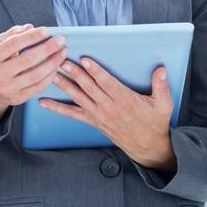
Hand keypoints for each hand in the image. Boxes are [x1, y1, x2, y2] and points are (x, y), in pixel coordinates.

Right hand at [0, 24, 66, 138]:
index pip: (13, 44)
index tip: (47, 31)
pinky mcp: (17, 98)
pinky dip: (49, 76)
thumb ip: (11, 35)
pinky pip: (37, 87)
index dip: (31, 37)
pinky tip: (56, 67)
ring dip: (52, 63)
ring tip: (62, 53)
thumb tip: (29, 27)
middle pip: (27, 60)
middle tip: (61, 41)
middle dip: (47, 49)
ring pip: (35, 75)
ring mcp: (8, 88)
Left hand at [41, 59, 175, 170]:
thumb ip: (161, 86)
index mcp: (125, 101)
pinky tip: (43, 102)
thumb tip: (161, 70)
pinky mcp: (93, 121)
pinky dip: (57, 108)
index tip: (85, 60)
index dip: (95, 71)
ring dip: (64, 86)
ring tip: (52, 74)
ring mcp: (99, 115)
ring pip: (78, 98)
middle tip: (62, 61)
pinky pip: (72, 114)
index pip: (107, 83)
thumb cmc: (154, 123)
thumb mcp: (164, 105)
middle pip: (89, 88)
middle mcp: (109, 108)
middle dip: (75, 74)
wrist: (147, 147)